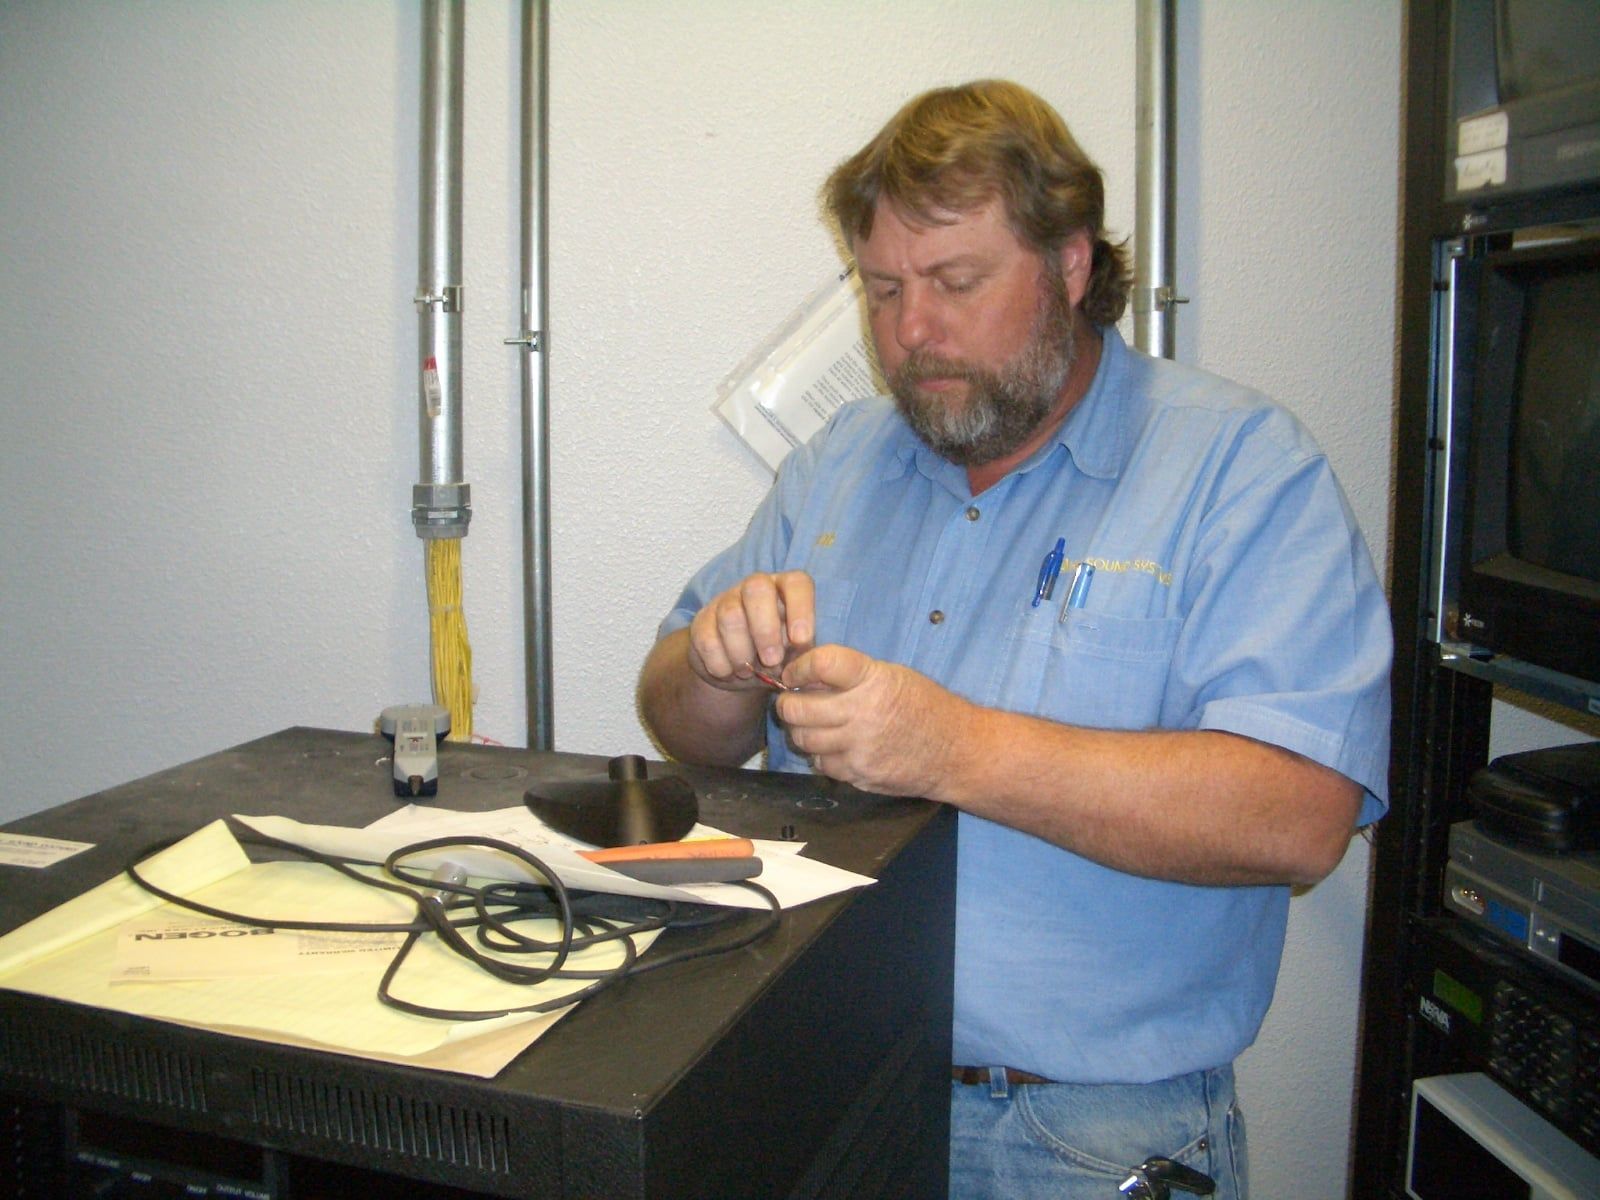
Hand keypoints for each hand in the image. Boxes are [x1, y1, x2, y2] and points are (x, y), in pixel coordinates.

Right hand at [686, 571, 814, 691]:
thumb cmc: (777, 658)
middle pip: (756, 588)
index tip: (801, 640)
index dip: (801, 608)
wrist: (739, 671)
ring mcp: (725, 600)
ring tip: (748, 672)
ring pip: (730, 615)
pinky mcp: (702, 621)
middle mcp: (755, 588)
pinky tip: (729, 673)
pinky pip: (707, 639)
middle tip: (771, 660)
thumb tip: (804, 665)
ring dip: (741, 651)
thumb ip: (801, 656)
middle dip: (765, 629)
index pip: (796, 583)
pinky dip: (720, 663)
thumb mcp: (794, 657)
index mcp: (785, 590)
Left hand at [775, 644, 970, 797]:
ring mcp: (859, 748)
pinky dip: (822, 754)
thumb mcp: (893, 675)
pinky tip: (835, 746)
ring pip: (803, 739)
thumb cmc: (925, 707)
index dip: (799, 667)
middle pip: (798, 708)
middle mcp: (863, 713)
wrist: (957, 752)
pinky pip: (822, 764)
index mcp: (873, 679)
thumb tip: (806, 675)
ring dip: (800, 730)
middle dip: (787, 703)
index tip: (793, 673)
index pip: (821, 663)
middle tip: (790, 700)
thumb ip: (851, 675)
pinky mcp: (859, 774)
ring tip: (811, 723)